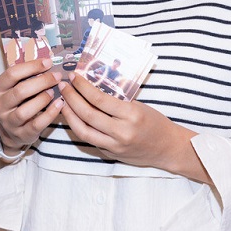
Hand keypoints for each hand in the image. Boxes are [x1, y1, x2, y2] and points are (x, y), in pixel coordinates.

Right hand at [0, 57, 62, 152]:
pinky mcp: (21, 134)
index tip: (48, 62)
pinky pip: (36, 125)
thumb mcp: (16, 87)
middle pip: (20, 91)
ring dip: (42, 99)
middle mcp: (0, 105)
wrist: (12, 130)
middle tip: (57, 77)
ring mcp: (9, 121)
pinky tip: (59, 105)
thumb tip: (49, 62)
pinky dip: (49, 114)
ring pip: (24, 110)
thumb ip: (27, 77)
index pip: (12, 74)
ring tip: (54, 92)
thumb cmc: (18, 102)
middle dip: (41, 82)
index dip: (31, 66)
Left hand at [58, 74, 208, 182]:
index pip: (99, 99)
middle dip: (71, 98)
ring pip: (83, 130)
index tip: (74, 77)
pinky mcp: (110, 153)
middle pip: (87, 114)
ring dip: (69, 114)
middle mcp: (121, 131)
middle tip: (63, 86)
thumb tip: (92, 85)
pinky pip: (89, 139)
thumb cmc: (155, 122)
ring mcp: (114, 145)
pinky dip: (78, 126)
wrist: (167, 148)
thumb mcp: (139, 105)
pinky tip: (72, 116)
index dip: (83, 87)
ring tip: (63, 101)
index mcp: (131, 115)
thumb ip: (117, 99)